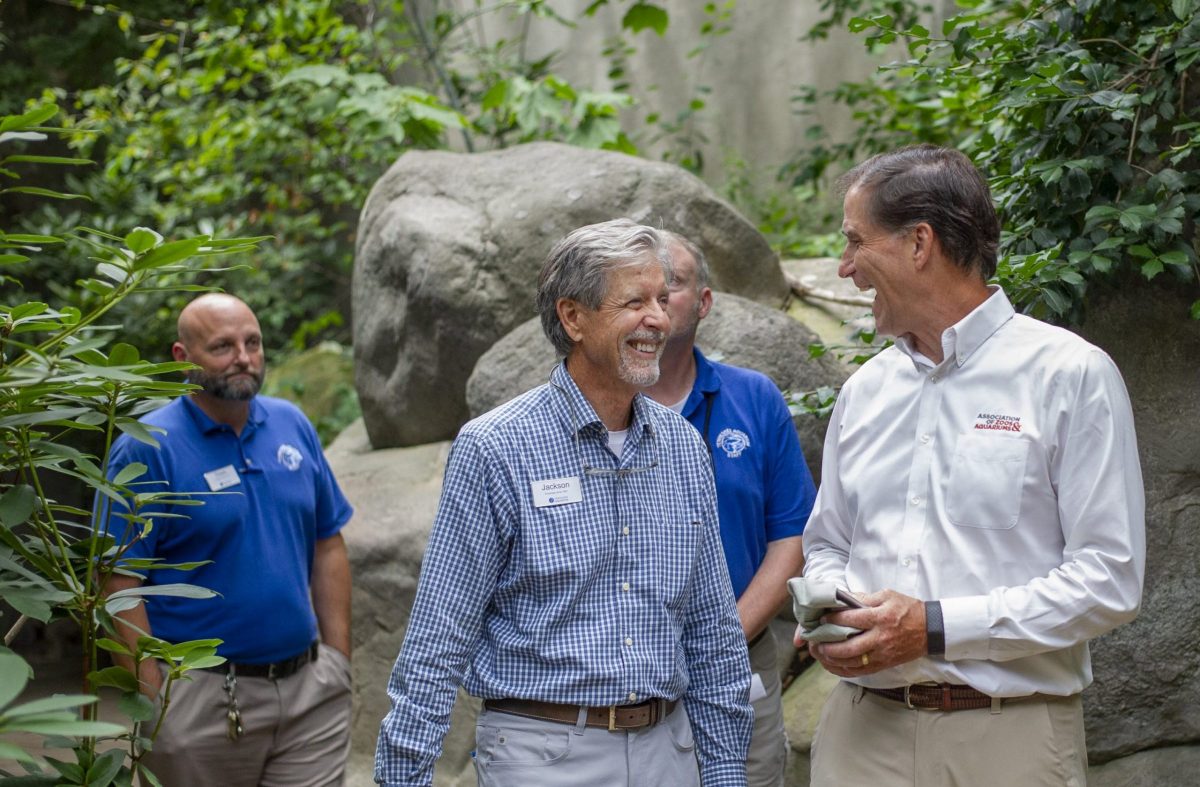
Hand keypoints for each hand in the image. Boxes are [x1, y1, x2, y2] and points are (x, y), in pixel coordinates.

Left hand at [807, 589, 927, 676]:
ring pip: (853, 662)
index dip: (833, 620)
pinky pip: (861, 671)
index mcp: (881, 618)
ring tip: (819, 654)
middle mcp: (881, 638)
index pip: (852, 620)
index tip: (821, 619)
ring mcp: (883, 654)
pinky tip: (832, 666)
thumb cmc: (907, 609)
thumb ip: (865, 598)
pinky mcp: (884, 664)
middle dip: (828, 646)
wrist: (930, 629)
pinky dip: (844, 670)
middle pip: (849, 646)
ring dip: (832, 660)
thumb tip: (843, 598)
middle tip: (814, 642)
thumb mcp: (887, 595)